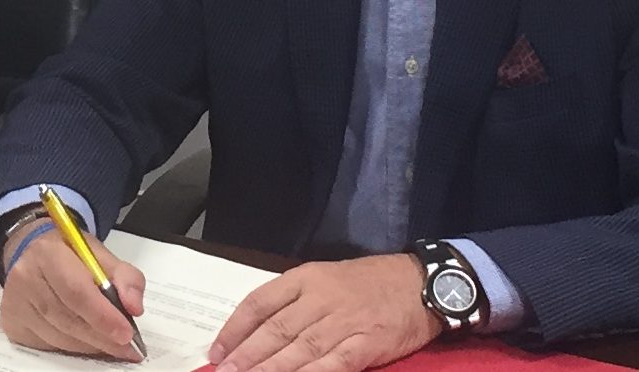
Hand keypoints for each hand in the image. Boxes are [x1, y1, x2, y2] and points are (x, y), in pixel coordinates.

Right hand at [0, 217, 146, 360]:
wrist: (31, 252)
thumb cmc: (68, 254)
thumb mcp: (100, 254)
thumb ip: (125, 277)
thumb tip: (134, 307)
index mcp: (48, 253)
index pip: (76, 291)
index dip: (102, 316)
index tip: (126, 333)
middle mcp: (25, 277)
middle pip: (67, 318)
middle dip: (102, 337)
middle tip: (127, 348)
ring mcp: (15, 303)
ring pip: (58, 337)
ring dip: (89, 345)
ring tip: (112, 346)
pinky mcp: (11, 323)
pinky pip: (47, 345)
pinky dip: (72, 347)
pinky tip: (86, 341)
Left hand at [209, 254, 440, 371]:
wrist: (422, 282)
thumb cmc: (371, 282)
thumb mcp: (327, 277)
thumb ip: (295, 300)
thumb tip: (258, 331)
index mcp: (307, 278)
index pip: (260, 303)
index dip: (235, 330)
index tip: (216, 352)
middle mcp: (321, 298)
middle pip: (275, 330)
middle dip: (245, 356)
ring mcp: (345, 322)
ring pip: (299, 349)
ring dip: (269, 369)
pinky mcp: (367, 344)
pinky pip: (333, 364)